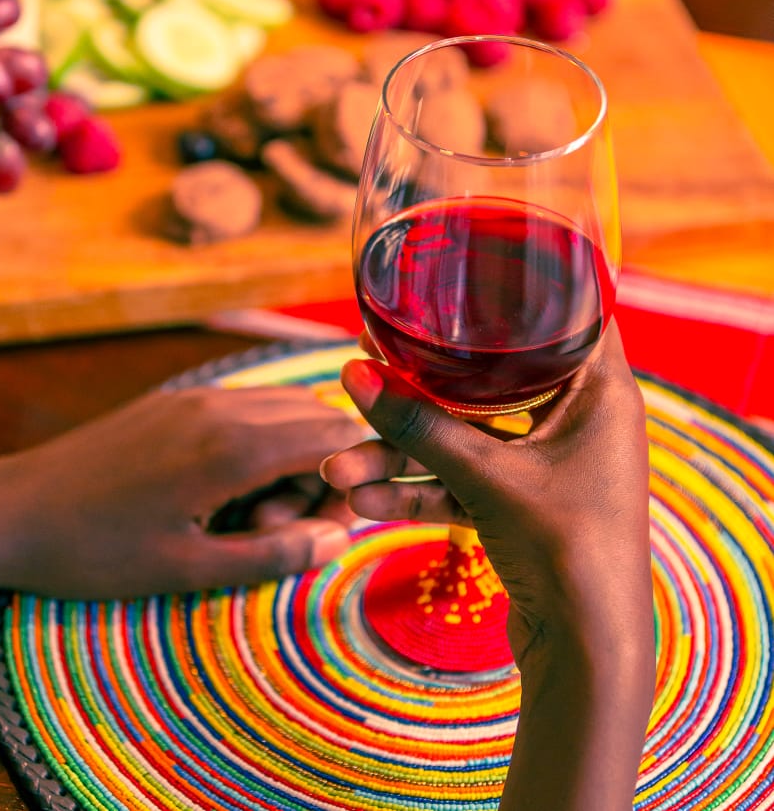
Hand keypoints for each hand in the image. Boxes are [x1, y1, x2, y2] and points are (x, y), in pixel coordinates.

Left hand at [0, 384, 361, 598]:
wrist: (10, 510)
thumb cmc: (95, 551)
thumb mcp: (187, 571)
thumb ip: (272, 555)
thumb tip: (337, 540)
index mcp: (231, 448)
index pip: (332, 438)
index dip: (349, 482)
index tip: (325, 527)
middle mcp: (220, 407)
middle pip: (313, 415)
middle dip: (320, 469)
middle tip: (278, 527)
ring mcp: (194, 396)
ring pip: (278, 407)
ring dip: (287, 455)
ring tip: (245, 513)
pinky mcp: (172, 399)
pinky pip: (241, 407)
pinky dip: (254, 442)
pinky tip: (216, 491)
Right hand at [322, 323, 651, 665]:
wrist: (587, 657)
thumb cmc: (567, 552)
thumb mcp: (486, 478)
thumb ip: (418, 426)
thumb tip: (352, 373)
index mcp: (601, 392)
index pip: (565, 315)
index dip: (510, 294)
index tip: (454, 281)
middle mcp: (580, 419)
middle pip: (491, 381)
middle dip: (420, 388)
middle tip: (366, 363)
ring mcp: (549, 464)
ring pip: (466, 439)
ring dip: (403, 454)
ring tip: (336, 472)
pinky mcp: (523, 504)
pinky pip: (464, 481)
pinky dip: (419, 490)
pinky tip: (360, 502)